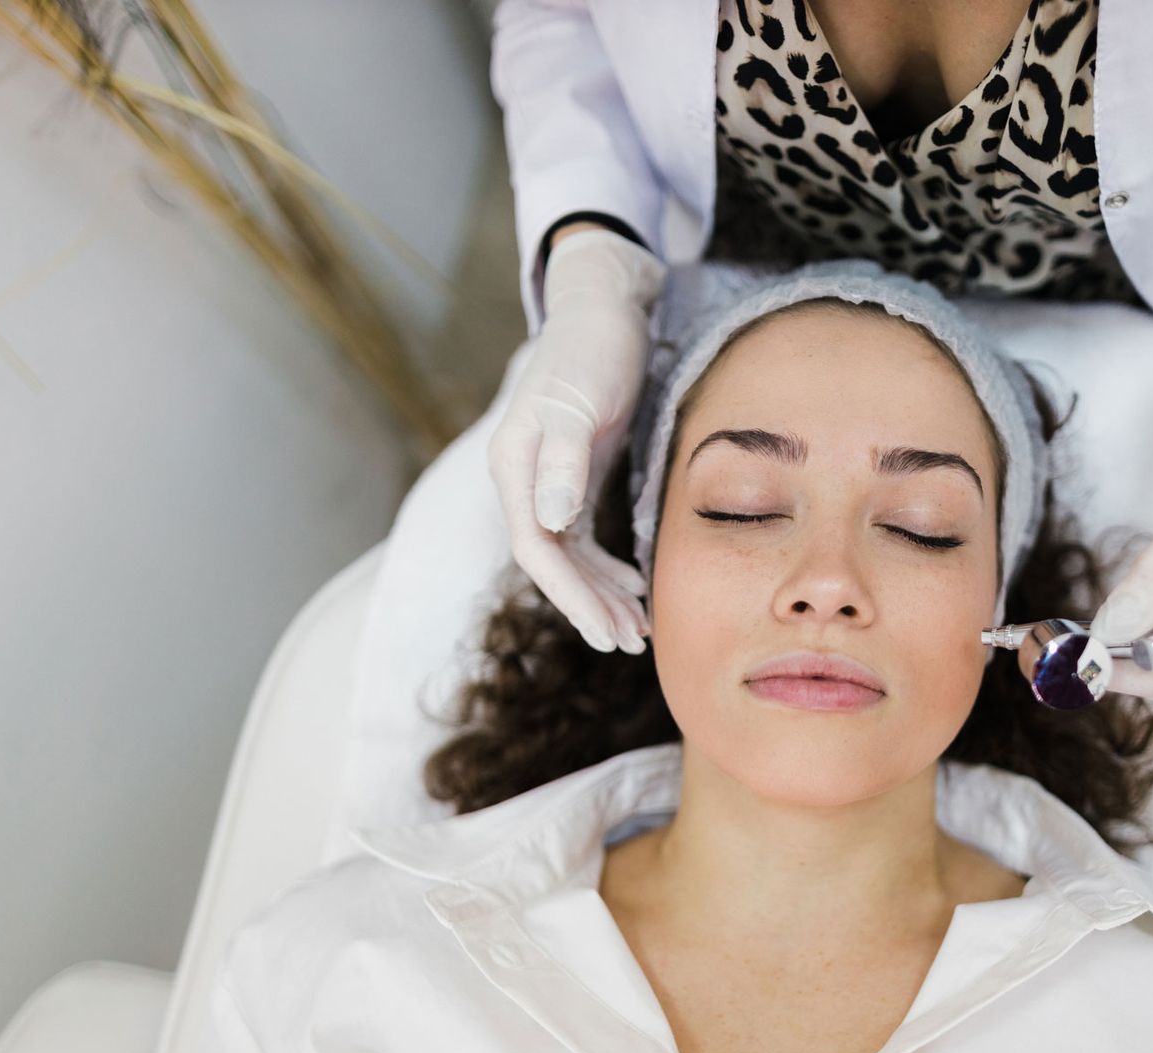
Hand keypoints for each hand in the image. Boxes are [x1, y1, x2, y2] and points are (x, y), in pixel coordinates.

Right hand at [487, 228, 665, 652]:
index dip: (571, 597)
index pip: (537, 551)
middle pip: (553, 563)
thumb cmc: (593, 349)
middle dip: (590, 607)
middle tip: (631, 644)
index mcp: (514, 467)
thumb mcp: (579, 402)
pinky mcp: (573, 474)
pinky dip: (607, 566)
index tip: (606, 630)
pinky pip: (583, 537)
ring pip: (569, 556)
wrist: (605, 308)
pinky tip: (636, 584)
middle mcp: (523, 480)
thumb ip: (562, 460)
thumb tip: (551, 523)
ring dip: (601, 594)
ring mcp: (547, 480)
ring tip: (638, 629)